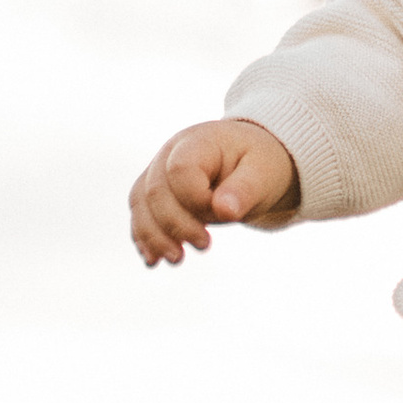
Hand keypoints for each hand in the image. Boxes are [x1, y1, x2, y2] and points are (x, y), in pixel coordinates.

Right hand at [129, 118, 296, 265]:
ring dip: (155, 236)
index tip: (225, 214)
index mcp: (198, 141)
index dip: (196, 199)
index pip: (180, 171)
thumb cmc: (258, 163)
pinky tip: (154, 261)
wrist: (251, 160)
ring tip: (177, 259)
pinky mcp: (155, 192)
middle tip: (205, 245)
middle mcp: (170, 153)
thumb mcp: (261, 173)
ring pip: (141, 204)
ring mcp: (158, 172)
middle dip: (175, 224)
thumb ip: (243, 190)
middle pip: (156, 191)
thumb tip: (224, 211)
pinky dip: (145, 238)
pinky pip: (141, 214)